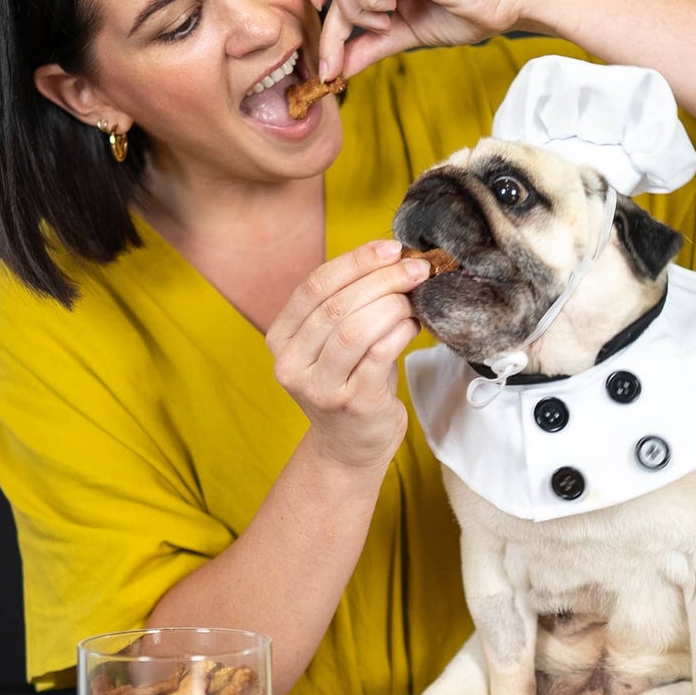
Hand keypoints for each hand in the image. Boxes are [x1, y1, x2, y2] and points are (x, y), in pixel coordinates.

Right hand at [266, 239, 429, 471]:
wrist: (350, 446)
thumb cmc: (349, 382)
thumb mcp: (334, 342)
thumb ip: (349, 303)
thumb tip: (394, 258)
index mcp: (280, 338)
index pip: (314, 285)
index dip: (356, 261)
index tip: (391, 248)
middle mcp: (290, 364)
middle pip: (337, 304)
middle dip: (383, 279)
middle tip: (416, 269)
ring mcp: (319, 388)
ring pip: (356, 328)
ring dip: (393, 305)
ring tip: (413, 301)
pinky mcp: (352, 404)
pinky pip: (379, 354)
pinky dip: (401, 332)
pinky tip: (413, 326)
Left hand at [301, 0, 540, 81]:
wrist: (513, 3)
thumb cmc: (470, 10)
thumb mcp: (407, 34)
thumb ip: (371, 45)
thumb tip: (338, 68)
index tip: (319, 15)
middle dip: (329, 16)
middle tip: (333, 56)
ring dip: (356, 10)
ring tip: (388, 23)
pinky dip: (370, 3)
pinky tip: (393, 15)